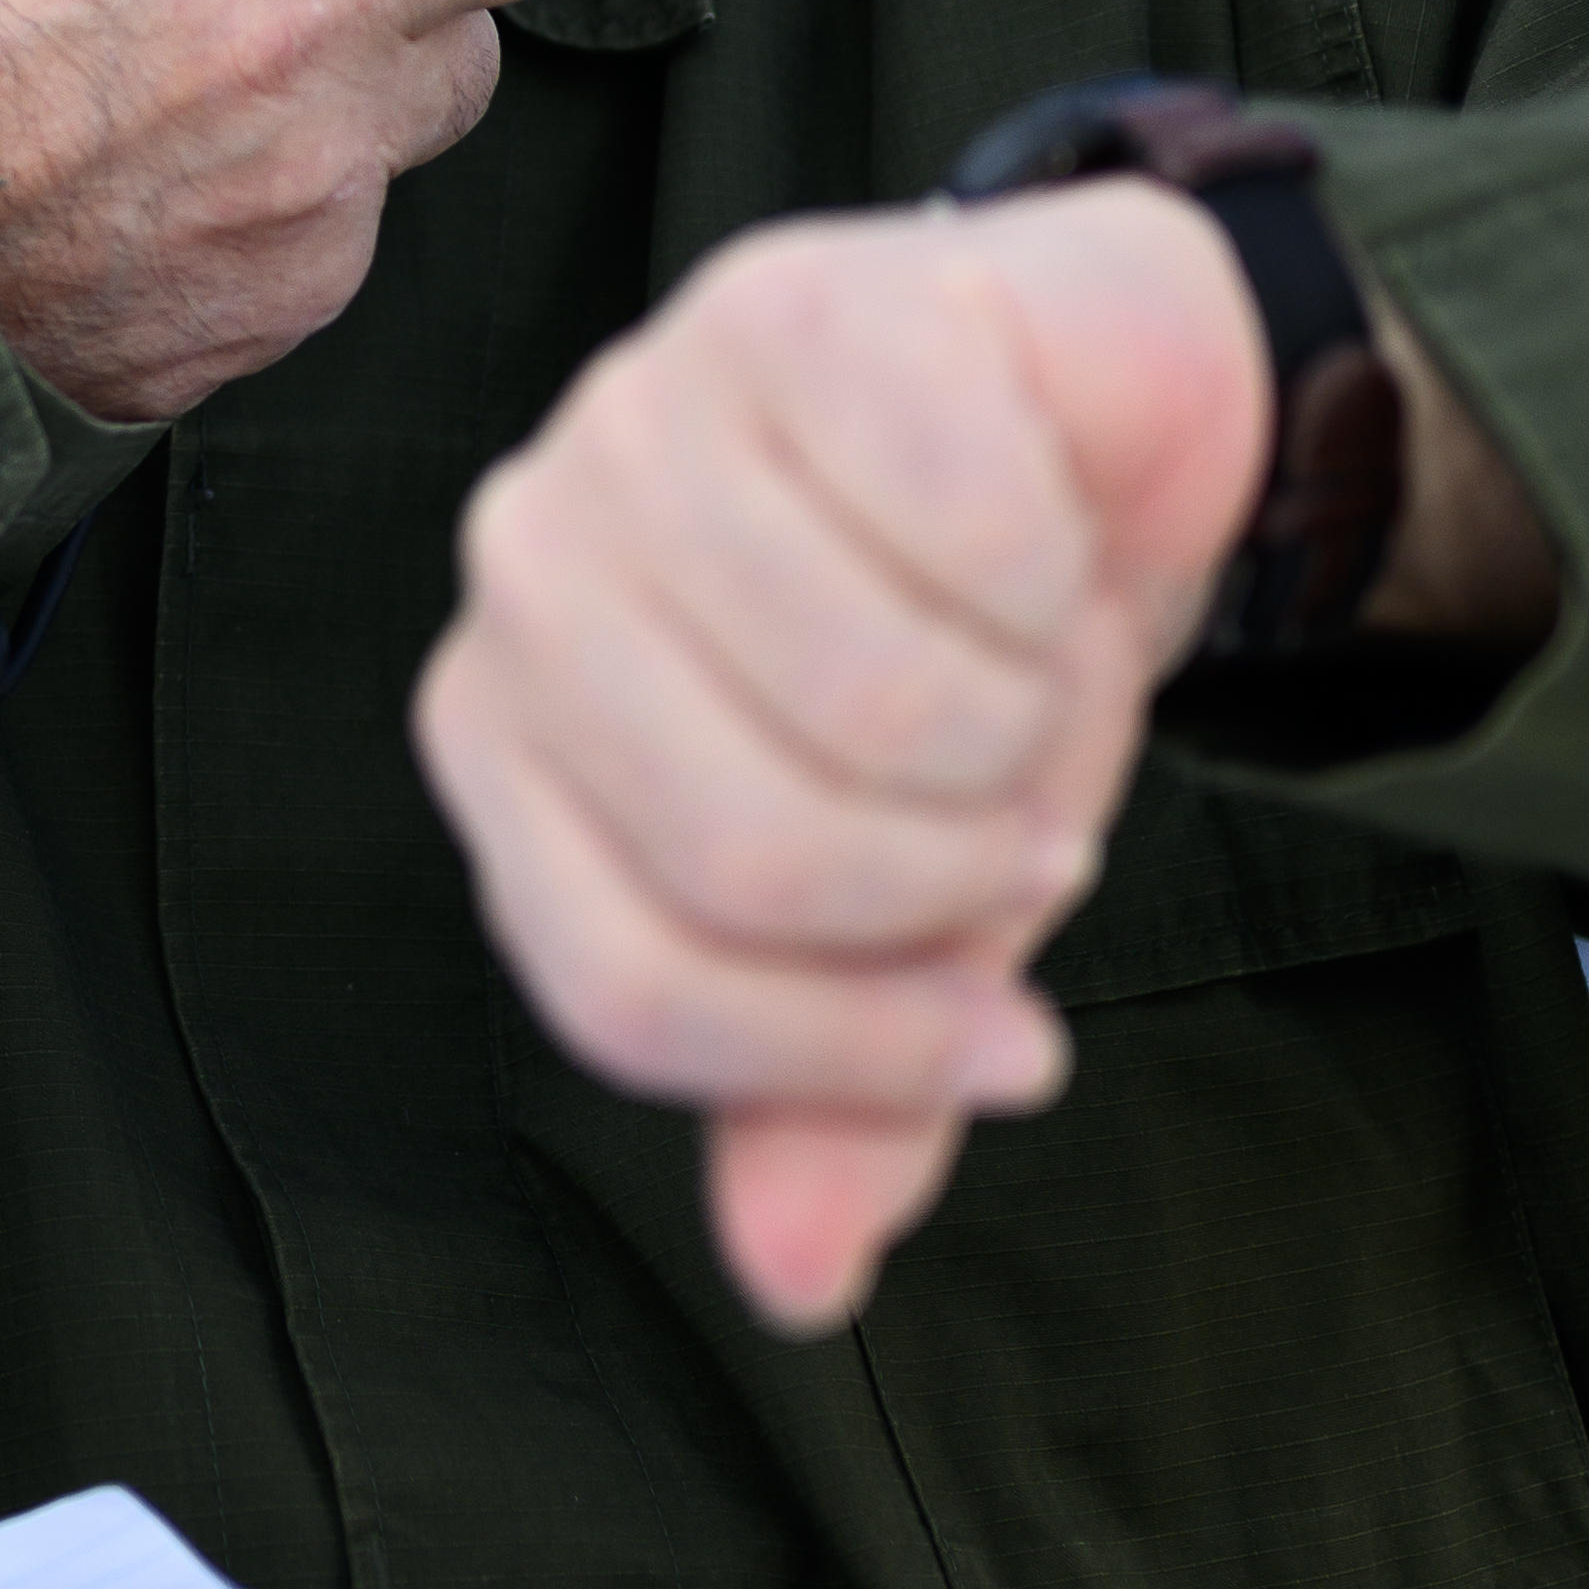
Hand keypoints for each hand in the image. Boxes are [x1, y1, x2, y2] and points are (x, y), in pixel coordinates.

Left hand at [406, 183, 1261, 1332]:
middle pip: (748, 851)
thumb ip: (833, 1093)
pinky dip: (1055, 572)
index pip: (631, 986)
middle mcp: (524, 573)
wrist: (1083, 428)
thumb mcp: (911, 921)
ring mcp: (634, 419)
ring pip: (868, 700)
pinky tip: (1046, 537)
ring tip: (1031, 676)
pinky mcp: (782, 304)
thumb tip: (802, 1284)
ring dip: (1022, 728)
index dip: (852, 1053)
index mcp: (505, 740)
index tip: (1013, 1046)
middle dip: (956, 880)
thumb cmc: (960, 668)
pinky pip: (959, 527)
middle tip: (1028, 825)